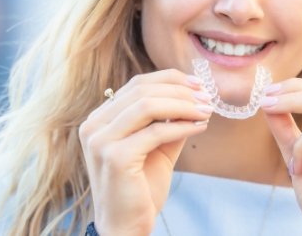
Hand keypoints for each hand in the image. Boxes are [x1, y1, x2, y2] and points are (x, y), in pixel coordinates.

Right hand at [78, 69, 212, 235]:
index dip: (170, 79)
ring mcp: (101, 141)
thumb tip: (195, 96)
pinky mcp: (115, 157)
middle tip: (207, 97)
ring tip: (207, 110)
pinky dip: (182, 126)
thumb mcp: (157, 146)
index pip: (137, 84)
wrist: (126, 227)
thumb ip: (169, 120)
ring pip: (148, 105)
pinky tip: (200, 126)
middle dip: (181, 91)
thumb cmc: (141, 187)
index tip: (198, 84)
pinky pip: (156, 132)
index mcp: (100, 119)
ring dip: (184, 105)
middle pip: (142, 90)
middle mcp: (94, 125)